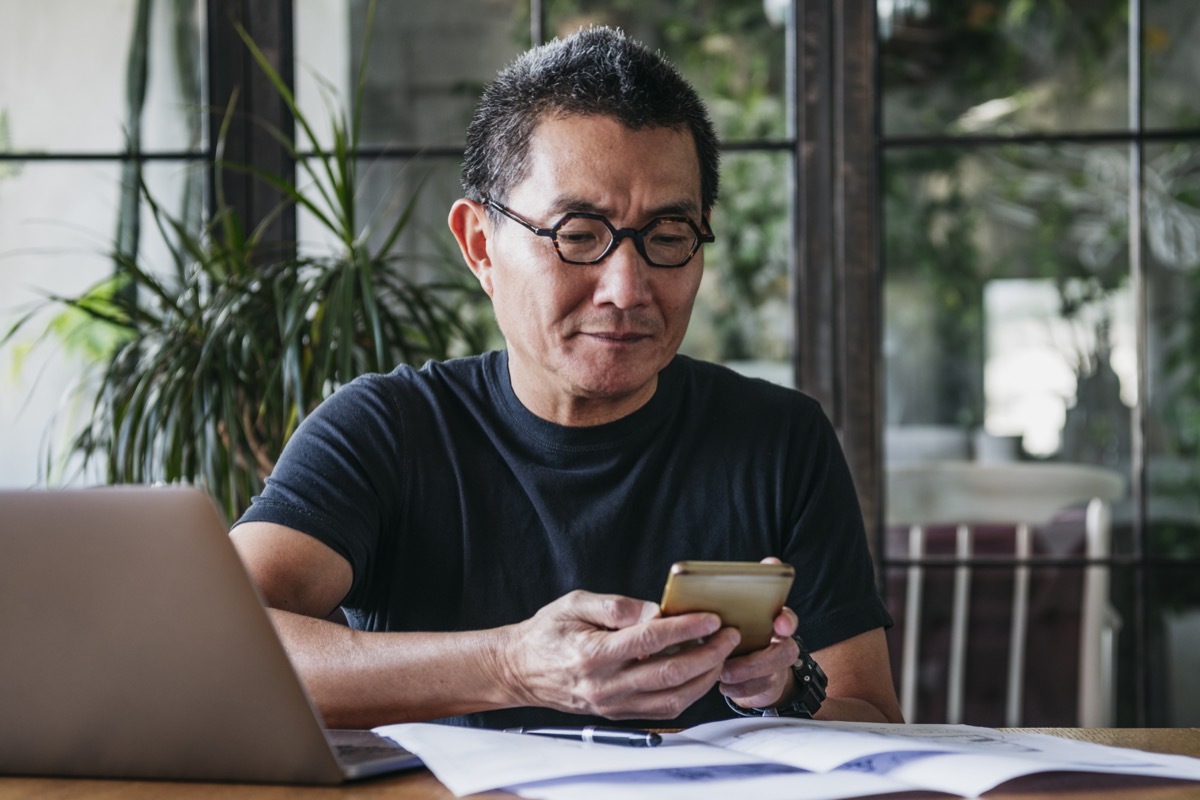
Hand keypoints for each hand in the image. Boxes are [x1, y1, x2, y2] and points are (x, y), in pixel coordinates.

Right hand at [498, 590, 740, 719]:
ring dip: (704, 677)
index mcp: (593, 654)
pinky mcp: (619, 714)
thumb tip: (656, 611)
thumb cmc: (548, 632)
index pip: (650, 641)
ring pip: (673, 699)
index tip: (710, 617)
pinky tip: (699, 673)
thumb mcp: (575, 604)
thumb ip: (616, 606)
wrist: (521, 669)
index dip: (686, 628)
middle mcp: (605, 685)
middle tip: (727, 635)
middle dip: (707, 654)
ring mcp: (613, 705)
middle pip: (670, 674)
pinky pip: (663, 710)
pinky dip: (688, 693)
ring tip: (720, 654)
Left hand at [719, 556, 800, 709]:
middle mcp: (782, 642)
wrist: (746, 659)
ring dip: (743, 677)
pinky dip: (740, 691)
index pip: (788, 617)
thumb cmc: (738, 626)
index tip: (779, 622)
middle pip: (784, 652)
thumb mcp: (736, 606)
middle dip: (756, 661)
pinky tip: (724, 685)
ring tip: (721, 674)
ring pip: (770, 676)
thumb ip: (745, 588)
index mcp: (775, 620)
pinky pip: (759, 692)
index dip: (786, 620)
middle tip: (728, 664)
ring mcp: (777, 667)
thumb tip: (757, 567)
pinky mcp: (769, 687)